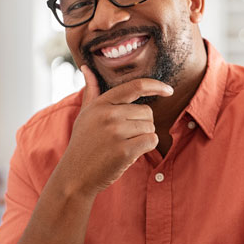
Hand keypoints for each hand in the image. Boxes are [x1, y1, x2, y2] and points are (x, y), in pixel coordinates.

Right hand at [59, 66, 173, 196]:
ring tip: (124, 145)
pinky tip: (130, 153)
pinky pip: (152, 141)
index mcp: (101, 104)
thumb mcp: (84, 114)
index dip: (156, 86)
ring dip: (144, 137)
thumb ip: (91, 90)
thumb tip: (87, 68)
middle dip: (143, 124)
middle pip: (147, 111)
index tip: (169, 90)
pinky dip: (146, 147)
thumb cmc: (83, 143)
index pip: (135, 86)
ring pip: (151, 127)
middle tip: (124, 136)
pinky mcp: (124, 150)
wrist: (75, 176)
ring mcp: (116, 133)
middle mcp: (108, 115)